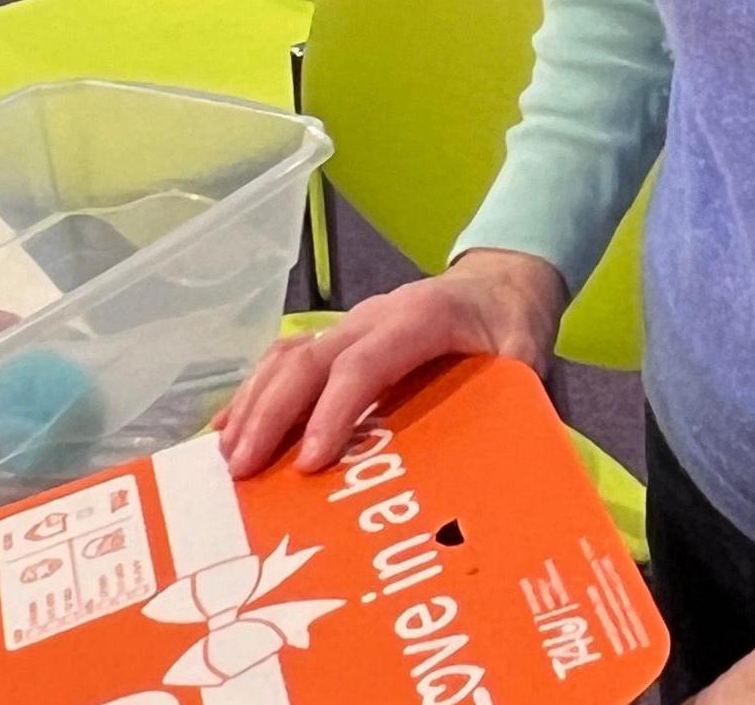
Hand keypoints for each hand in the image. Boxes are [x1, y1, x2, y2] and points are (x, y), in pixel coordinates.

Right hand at [215, 249, 564, 475]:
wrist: (501, 283)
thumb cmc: (509, 325)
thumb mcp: (526, 356)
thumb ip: (517, 400)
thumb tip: (508, 469)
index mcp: (420, 319)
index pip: (363, 366)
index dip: (333, 413)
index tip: (308, 463)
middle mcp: (373, 316)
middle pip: (310, 360)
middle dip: (271, 415)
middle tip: (243, 471)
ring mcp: (349, 324)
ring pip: (288, 357)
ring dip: (253, 405)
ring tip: (227, 459)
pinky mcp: (337, 337)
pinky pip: (285, 359)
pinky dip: (254, 393)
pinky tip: (229, 429)